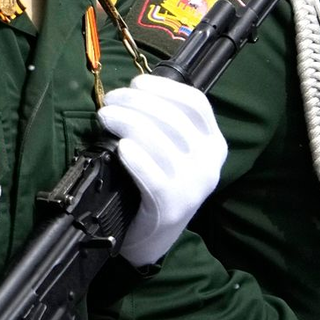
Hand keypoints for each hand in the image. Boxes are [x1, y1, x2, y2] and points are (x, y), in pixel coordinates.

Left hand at [97, 73, 225, 266]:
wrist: (154, 236)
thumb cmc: (158, 183)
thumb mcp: (173, 151)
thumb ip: (164, 123)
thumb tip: (132, 92)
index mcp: (214, 144)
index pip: (196, 104)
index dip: (164, 88)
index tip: (136, 82)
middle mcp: (210, 163)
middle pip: (173, 119)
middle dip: (136, 102)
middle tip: (110, 99)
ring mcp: (193, 186)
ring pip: (160, 142)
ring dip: (127, 122)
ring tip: (105, 116)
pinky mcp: (173, 205)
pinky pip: (152, 175)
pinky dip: (135, 157)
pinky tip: (121, 147)